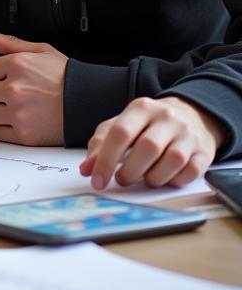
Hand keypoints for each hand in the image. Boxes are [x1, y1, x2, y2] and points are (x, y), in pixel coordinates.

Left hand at [0, 23, 67, 145]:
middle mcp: (14, 89)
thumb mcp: (40, 51)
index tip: (9, 78)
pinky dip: (5, 129)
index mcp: (16, 65)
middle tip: (14, 94)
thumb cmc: (65, 76)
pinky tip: (20, 121)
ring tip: (17, 108)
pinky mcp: (24, 135)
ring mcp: (19, 113)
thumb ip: (7, 42)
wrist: (89, 103)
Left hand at [80, 96, 224, 189]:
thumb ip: (101, 144)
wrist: (191, 116)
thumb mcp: (121, 125)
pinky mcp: (204, 153)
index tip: (97, 181)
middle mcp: (166, 118)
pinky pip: (190, 172)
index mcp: (141, 108)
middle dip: (130, 171)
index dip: (106, 160)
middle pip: (147, 147)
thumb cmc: (148, 125)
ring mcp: (187, 134)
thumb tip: (86, 169)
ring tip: (143, 178)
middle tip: (121, 180)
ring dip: (152, 178)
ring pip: (171, 161)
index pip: (120, 133)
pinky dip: (174, 181)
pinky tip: (165, 178)